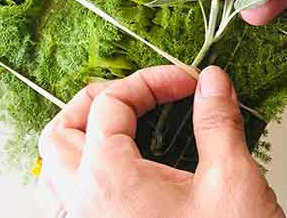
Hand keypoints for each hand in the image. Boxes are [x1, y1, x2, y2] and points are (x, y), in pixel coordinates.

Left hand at [38, 66, 284, 217]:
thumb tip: (212, 83)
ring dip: (80, 135)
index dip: (151, 81)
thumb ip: (217, 124)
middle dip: (99, 99)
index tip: (187, 83)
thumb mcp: (232, 183)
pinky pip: (68, 198)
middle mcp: (85, 205)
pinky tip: (115, 168)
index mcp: (108, 181)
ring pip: (54, 168)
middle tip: (138, 92)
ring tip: (116, 121)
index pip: (111, 104)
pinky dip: (84, 170)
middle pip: (62, 131)